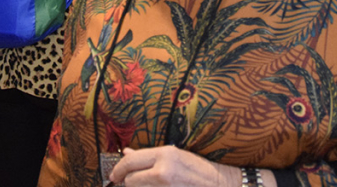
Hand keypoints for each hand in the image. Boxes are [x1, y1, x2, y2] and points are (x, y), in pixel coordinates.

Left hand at [110, 146, 243, 186]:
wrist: (221, 185)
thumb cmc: (200, 169)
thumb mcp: (175, 155)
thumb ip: (148, 156)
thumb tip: (126, 153)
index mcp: (165, 155)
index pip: (130, 162)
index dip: (119, 169)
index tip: (115, 175)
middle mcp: (163, 172)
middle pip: (131, 180)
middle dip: (132, 182)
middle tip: (139, 181)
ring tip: (155, 185)